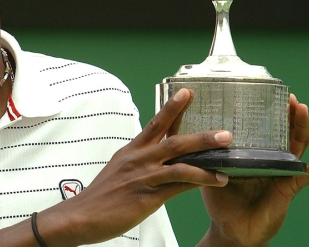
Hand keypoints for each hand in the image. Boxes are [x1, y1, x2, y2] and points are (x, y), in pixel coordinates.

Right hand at [38, 88, 232, 245]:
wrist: (82, 215)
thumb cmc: (101, 196)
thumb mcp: (119, 170)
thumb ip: (139, 161)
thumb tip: (156, 157)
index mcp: (131, 150)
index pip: (155, 124)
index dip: (172, 108)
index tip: (187, 94)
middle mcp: (138, 159)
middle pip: (172, 139)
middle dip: (200, 134)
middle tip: (223, 131)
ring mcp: (144, 176)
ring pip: (179, 160)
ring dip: (206, 154)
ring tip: (226, 152)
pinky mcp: (148, 195)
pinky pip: (179, 184)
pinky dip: (200, 180)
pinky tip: (217, 180)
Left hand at [198, 94, 308, 246]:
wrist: (230, 229)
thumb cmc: (220, 198)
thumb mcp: (207, 168)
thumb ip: (199, 151)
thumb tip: (178, 127)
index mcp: (251, 153)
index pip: (262, 128)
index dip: (266, 111)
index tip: (266, 92)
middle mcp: (268, 159)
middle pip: (283, 132)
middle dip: (288, 113)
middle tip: (289, 97)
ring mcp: (279, 173)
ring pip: (295, 147)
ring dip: (301, 128)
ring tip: (302, 110)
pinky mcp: (286, 189)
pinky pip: (304, 176)